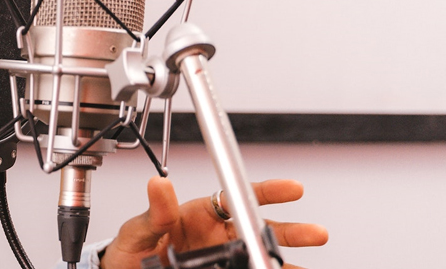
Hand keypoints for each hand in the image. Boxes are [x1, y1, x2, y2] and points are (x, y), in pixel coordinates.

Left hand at [99, 178, 327, 268]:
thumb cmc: (129, 252)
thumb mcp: (137, 231)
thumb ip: (153, 213)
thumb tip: (158, 185)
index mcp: (198, 215)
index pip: (237, 197)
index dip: (265, 192)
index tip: (292, 189)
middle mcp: (216, 237)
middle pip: (259, 230)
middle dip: (290, 232)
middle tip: (316, 234)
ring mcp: (221, 260)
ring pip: (259, 256)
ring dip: (285, 262)